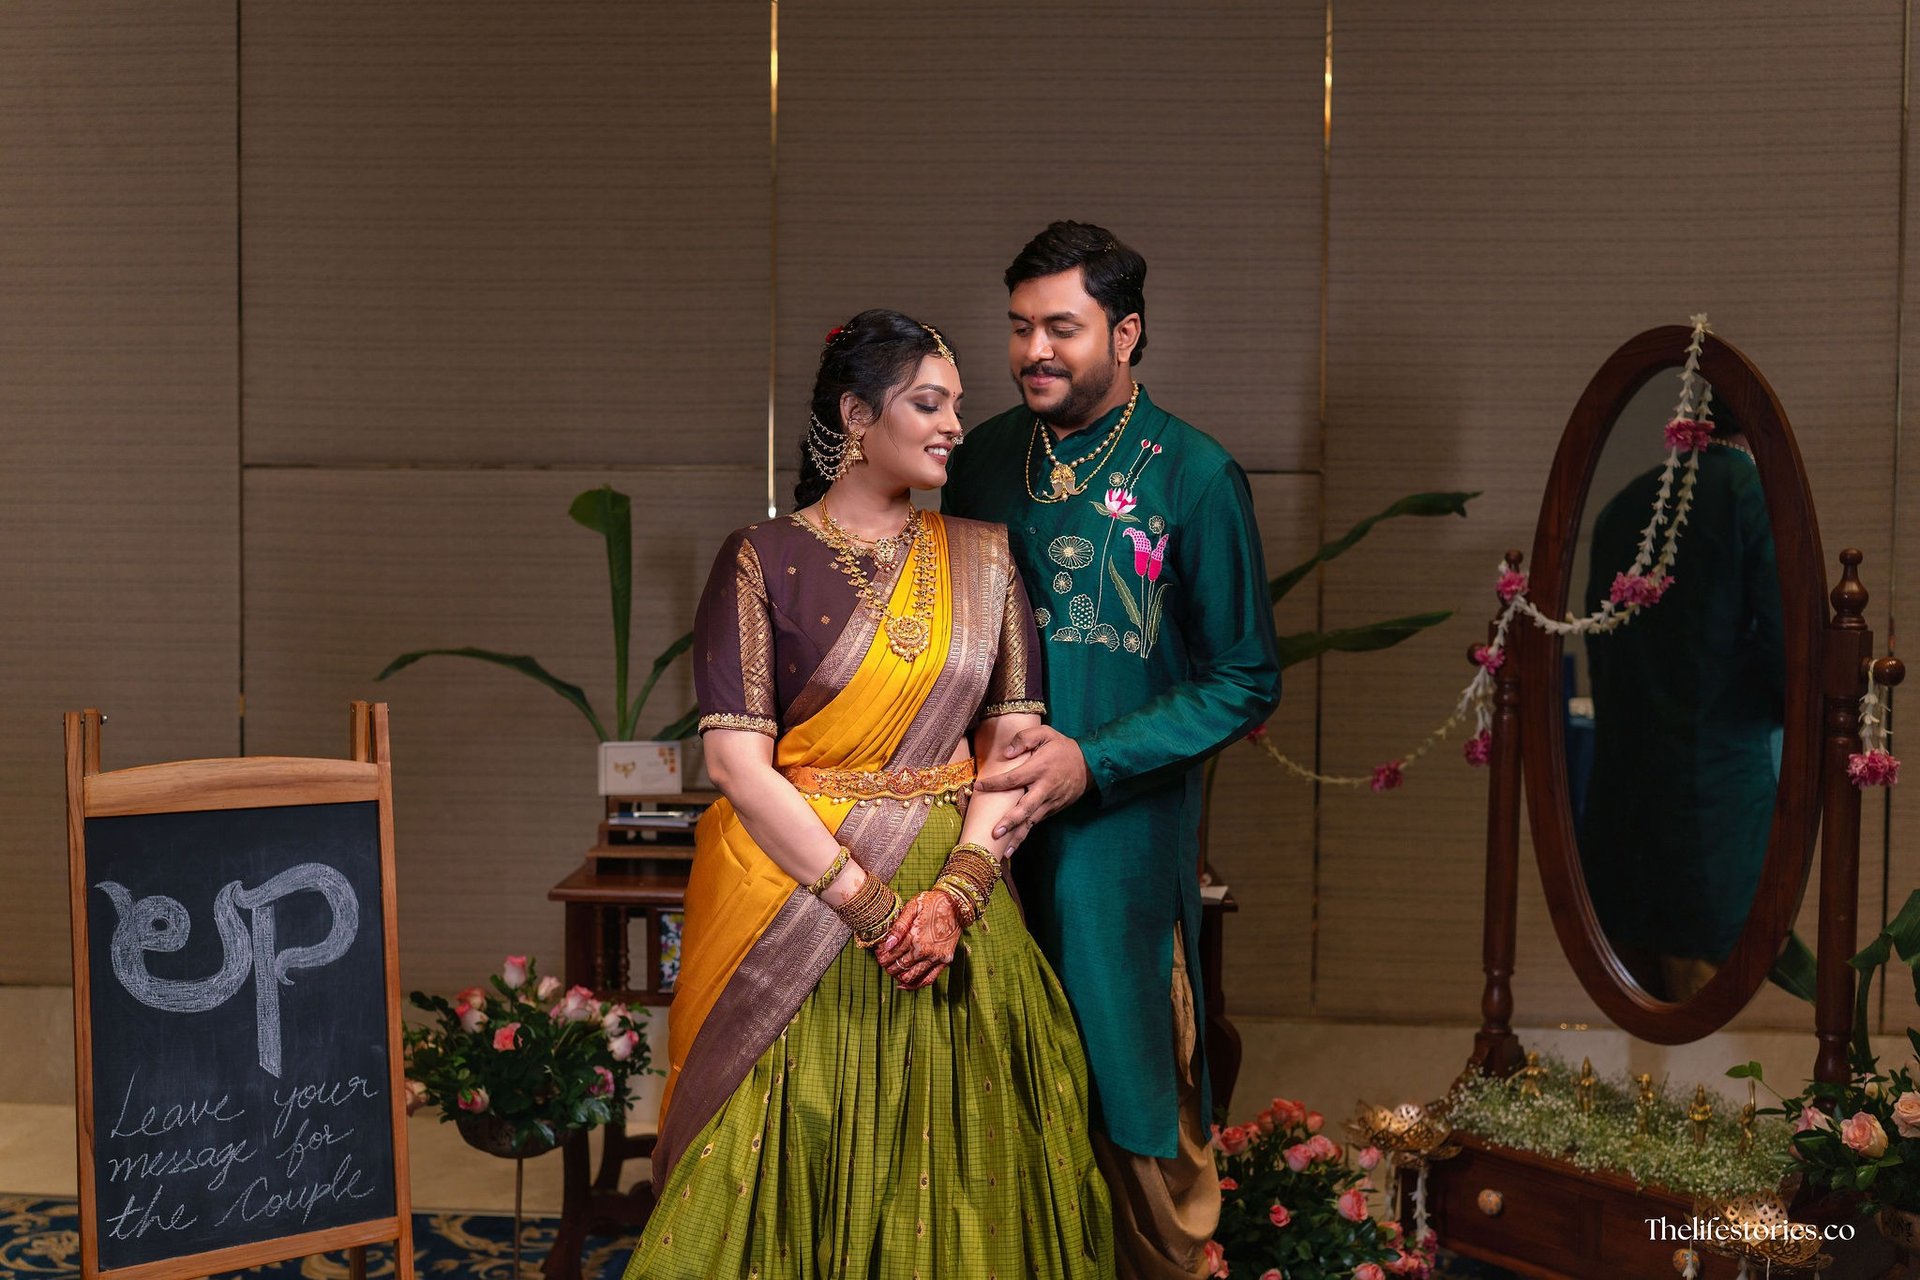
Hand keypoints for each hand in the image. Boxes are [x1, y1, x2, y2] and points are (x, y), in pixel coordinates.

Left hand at [872, 891, 959, 989]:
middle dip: (887, 966)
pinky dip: (915, 985)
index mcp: (914, 937)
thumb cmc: (932, 903)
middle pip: (899, 967)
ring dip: (898, 976)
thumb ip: (898, 927)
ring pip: (911, 976)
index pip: (891, 954)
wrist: (957, 905)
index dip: (881, 956)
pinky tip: (904, 984)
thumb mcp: (912, 907)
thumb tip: (887, 945)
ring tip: (892, 970)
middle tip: (882, 962)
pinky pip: (928, 980)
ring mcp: (936, 958)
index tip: (878, 954)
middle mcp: (925, 951)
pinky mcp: (945, 961)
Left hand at [974, 725, 1089, 848]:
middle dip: (1010, 822)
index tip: (979, 787)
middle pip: (1026, 808)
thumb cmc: (1062, 748)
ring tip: (1004, 853)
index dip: (996, 784)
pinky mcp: (1053, 810)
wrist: (1089, 764)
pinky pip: (1036, 822)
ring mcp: (1050, 802)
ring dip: (1018, 837)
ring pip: (1031, 821)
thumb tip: (1005, 754)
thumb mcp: (1046, 734)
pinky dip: (1025, 834)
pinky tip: (1012, 847)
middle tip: (995, 833)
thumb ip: (1024, 739)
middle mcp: (1045, 788)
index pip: (1014, 778)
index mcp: (1040, 769)